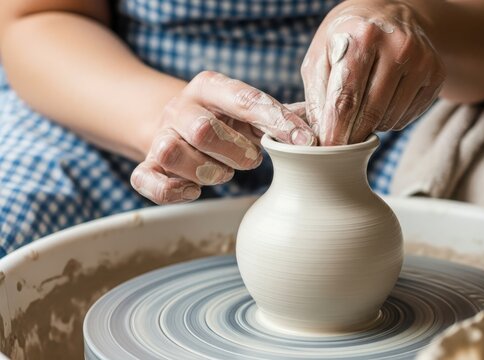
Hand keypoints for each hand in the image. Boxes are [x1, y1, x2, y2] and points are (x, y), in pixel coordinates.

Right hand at [131, 71, 315, 203]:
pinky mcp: (146, 164)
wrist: (175, 122)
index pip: (243, 99)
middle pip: (202, 129)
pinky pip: (147, 179)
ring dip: (208, 171)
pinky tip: (194, 190)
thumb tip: (319, 122)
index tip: (303, 140)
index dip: (274, 120)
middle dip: (236, 153)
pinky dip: (173, 190)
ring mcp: (159, 136)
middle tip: (251, 160)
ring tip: (223, 173)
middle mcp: (180, 107)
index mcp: (210, 87)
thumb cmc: (225, 120)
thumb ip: (281, 115)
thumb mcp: (250, 110)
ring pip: (172, 152)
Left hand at [302, 0, 444, 144]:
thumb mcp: (321, 54)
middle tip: (342, 141)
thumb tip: (321, 135)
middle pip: (371, 112)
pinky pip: (407, 117)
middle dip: (352, 134)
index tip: (329, 150)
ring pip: (390, 118)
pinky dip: (390, 120)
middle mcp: (396, 46)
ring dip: (372, 125)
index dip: (336, 130)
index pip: (346, 97)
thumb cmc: (347, 38)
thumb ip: (317, 94)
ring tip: (363, 106)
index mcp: (361, 36)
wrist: (390, 13)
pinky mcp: (436, 74)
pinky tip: (383, 101)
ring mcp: (421, 60)